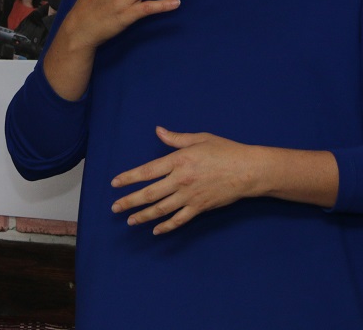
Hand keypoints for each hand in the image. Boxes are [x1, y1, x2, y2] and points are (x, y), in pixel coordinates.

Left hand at [110, 127, 259, 234]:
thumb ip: (176, 138)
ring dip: (143, 216)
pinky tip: (156, 230)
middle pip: (149, 193)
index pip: (147, 171)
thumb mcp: (200, 138)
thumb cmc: (225, 150)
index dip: (129, 178)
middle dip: (129, 201)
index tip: (115, 184)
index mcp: (178, 160)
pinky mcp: (199, 208)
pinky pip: (179, 220)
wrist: (247, 170)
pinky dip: (166, 226)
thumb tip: (158, 131)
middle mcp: (180, 180)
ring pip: (161, 209)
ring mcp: (189, 196)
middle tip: (115, 208)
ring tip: (130, 220)